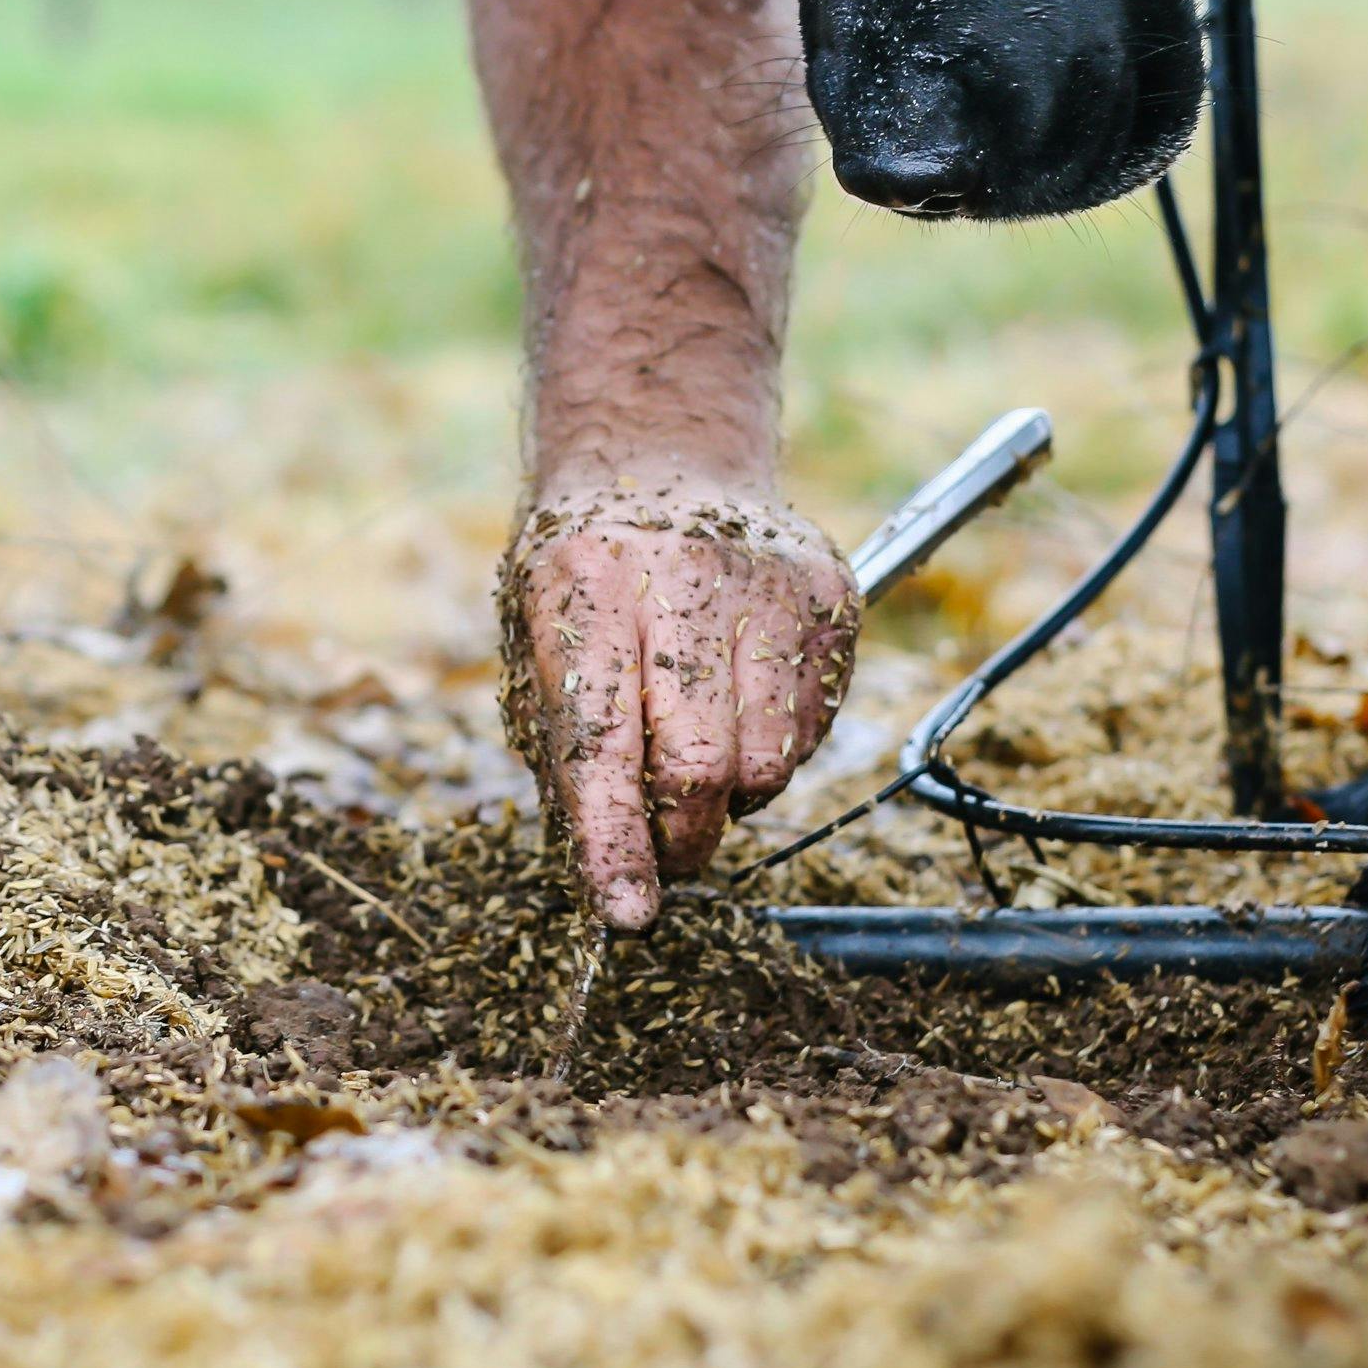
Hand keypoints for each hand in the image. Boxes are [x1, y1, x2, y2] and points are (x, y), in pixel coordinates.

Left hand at [500, 483, 857, 928]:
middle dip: (681, 835)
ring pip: (769, 763)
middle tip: (665, 844)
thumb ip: (565, 751)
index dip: (616, 841)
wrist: (665, 456)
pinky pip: (812, 731)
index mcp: (584, 581)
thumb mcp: (535, 637)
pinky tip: (740, 702)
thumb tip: (610, 878)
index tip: (626, 911)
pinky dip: (772, 749)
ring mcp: (771, 581)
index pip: (603, 741)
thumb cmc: (586, 572)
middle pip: (701, 766)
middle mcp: (684, 574)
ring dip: (731, 796)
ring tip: (698, 749)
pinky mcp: (832, 596)